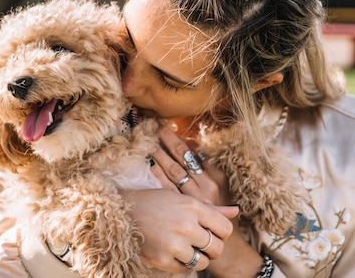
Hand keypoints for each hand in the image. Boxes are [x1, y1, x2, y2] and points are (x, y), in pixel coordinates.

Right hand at [121, 188, 236, 272]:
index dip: (220, 232)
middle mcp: (184, 225)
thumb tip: (236, 211)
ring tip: (183, 247)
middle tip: (197, 242)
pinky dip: (179, 264)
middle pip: (217, 248)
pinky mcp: (161, 259)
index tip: (209, 231)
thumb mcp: (181, 198)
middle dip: (211, 248)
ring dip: (196, 258)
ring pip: (202, 262)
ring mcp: (173, 244)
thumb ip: (210, 209)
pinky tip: (169, 251)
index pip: (225, 228)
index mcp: (192, 207)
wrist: (119, 211)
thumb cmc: (152, 202)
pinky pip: (183, 270)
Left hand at [152, 125, 263, 276]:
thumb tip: (193, 142)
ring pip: (175, 172)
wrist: (225, 246)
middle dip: (168, 143)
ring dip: (161, 156)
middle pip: (183, 160)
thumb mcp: (220, 187)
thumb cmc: (220, 212)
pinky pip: (169, 189)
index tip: (166, 127)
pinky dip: (159, 176)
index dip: (179, 140)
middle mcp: (206, 187)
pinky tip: (151, 166)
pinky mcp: (184, 211)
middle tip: (155, 129)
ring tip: (149, 143)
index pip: (194, 154)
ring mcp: (194, 199)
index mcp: (217, 178)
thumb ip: (208, 164)